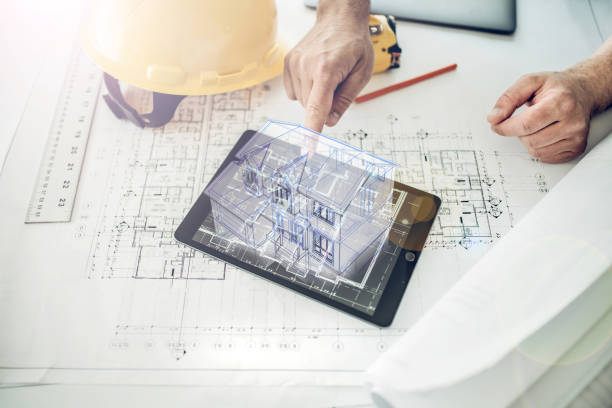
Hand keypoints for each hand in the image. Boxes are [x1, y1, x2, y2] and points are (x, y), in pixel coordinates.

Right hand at [284, 10, 372, 132]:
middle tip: (338, 84)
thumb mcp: (361, 74)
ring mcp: (294, 64)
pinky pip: (294, 91)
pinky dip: (306, 89)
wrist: (339, 19)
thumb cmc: (353, 43)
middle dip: (325, 104)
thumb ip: (345, 100)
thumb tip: (329, 122)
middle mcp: (306, 67)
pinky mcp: (288, 63)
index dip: (312, 133)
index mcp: (326, 70)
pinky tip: (315, 74)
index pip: (316, 109)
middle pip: (312, 107)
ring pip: (303, 101)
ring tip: (327, 74)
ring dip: (316, 96)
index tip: (307, 150)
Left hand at [487, 71, 594, 162]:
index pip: (526, 124)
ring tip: (538, 124)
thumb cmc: (556, 87)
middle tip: (525, 118)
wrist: (582, 92)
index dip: (505, 127)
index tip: (496, 124)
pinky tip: (545, 132)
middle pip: (529, 140)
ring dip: (528, 140)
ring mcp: (577, 137)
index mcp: (562, 102)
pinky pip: (545, 157)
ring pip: (536, 151)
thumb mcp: (530, 82)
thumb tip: (494, 117)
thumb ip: (509, 98)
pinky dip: (538, 147)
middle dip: (518, 132)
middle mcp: (573, 121)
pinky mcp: (576, 148)